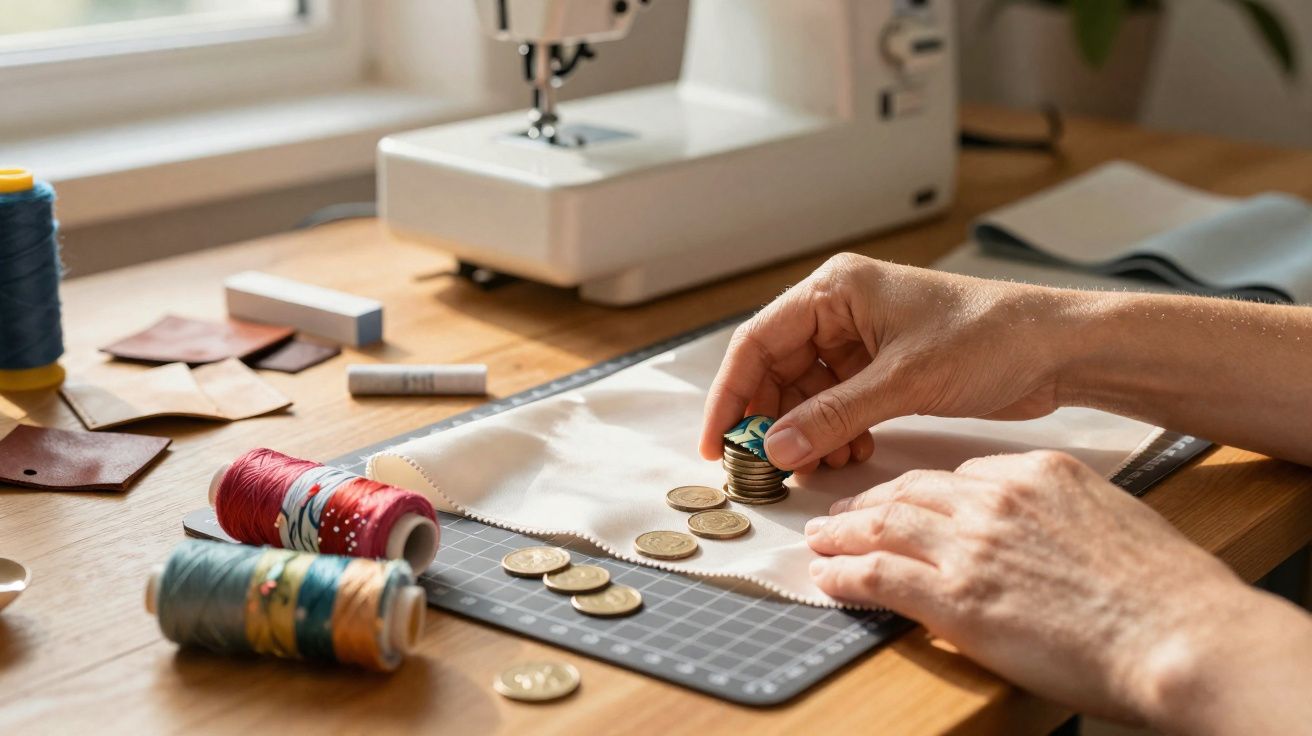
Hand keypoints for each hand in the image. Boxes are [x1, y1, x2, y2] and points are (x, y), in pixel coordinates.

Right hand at [700, 253, 1078, 470]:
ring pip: (807, 394)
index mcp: (836, 291)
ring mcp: (862, 341)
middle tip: (766, 466)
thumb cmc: (992, 336)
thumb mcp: (904, 381)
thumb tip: (777, 447)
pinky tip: (851, 453)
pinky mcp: (883, 369)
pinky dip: (836, 433)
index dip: (731, 395)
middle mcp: (841, 311)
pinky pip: (838, 405)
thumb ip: (834, 415)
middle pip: (777, 372)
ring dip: (808, 432)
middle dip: (772, 421)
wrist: (1058, 350)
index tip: (717, 442)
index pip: (758, 343)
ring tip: (820, 464)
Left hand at [806, 450, 1298, 729]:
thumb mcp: (1112, 522)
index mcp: (1039, 474)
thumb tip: (1037, 538)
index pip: (959, 474)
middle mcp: (997, 499)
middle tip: (841, 514)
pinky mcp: (956, 597)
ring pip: (884, 525)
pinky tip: (827, 579)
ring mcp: (972, 545)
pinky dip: (846, 575)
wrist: (1180, 634)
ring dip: (843, 533)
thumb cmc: (1164, 592)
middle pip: (911, 491)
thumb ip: (1062, 517)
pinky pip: (880, 575)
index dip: (919, 491)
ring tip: (821, 541)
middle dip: (869, 503)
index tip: (901, 501)